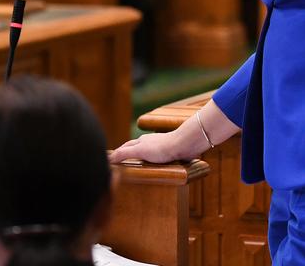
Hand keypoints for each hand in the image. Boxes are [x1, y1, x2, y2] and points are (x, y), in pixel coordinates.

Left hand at [109, 102, 238, 164]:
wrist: (186, 141)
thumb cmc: (189, 144)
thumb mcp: (185, 149)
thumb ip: (187, 149)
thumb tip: (197, 152)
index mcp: (156, 142)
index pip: (141, 145)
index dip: (132, 148)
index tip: (125, 152)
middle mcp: (147, 141)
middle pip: (130, 145)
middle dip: (121, 150)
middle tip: (111, 156)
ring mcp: (143, 145)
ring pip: (124, 148)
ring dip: (116, 154)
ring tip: (107, 160)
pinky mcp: (140, 151)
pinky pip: (123, 154)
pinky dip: (115, 158)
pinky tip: (107, 162)